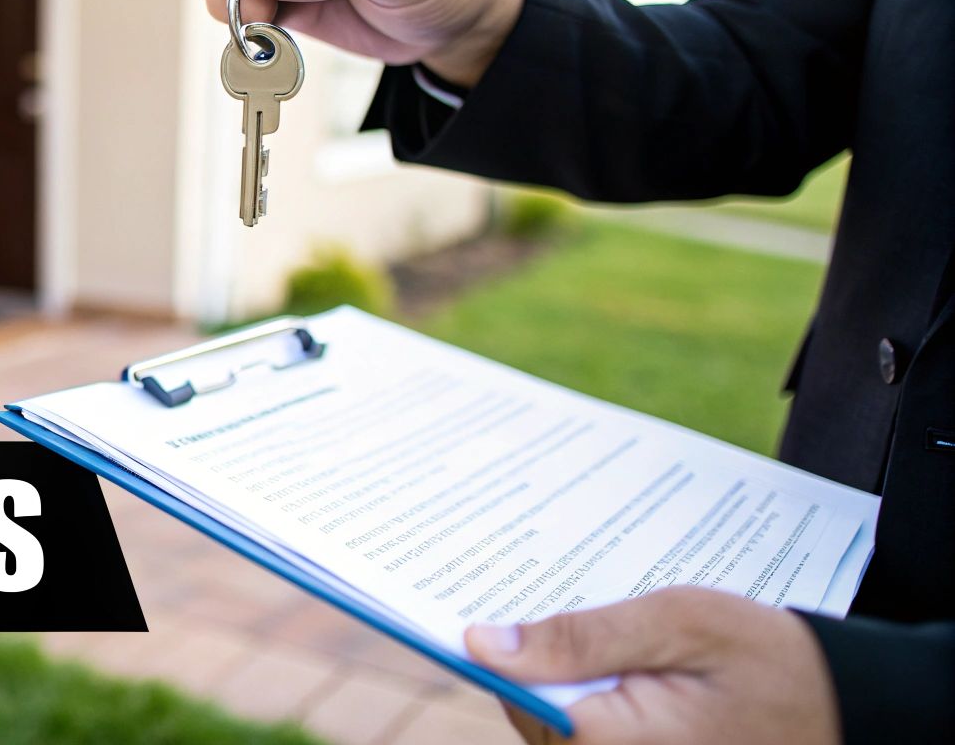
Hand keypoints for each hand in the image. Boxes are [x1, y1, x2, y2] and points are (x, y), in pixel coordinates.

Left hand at [463, 587, 839, 744]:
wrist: (854, 710)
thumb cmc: (777, 662)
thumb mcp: (681, 624)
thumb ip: (582, 636)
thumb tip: (485, 642)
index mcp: (612, 743)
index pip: (514, 696)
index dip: (495, 647)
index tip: (467, 603)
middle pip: (530, 711)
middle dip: (531, 656)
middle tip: (532, 592)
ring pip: (557, 722)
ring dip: (563, 673)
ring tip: (590, 622)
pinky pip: (591, 729)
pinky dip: (590, 690)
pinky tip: (613, 653)